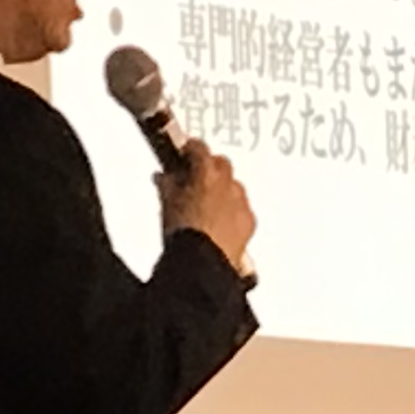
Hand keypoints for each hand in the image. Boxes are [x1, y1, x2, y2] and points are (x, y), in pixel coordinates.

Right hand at [158, 138, 256, 275]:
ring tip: (206, 204)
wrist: (203, 264)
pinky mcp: (249, 222)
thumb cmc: (184, 235)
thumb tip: (164, 178)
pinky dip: (232, 210)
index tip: (184, 152)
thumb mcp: (166, 205)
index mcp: (206, 174)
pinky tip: (219, 223)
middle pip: (222, 164)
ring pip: (234, 186)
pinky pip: (242, 208)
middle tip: (194, 178)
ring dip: (222, 189)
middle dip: (210, 167)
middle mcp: (228, 184)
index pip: (199, 148)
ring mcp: (241, 203)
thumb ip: (167, 185)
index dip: (190, 148)